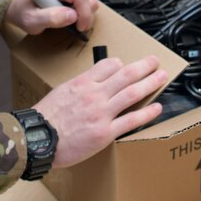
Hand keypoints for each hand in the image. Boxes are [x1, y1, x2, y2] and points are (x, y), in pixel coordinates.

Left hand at [5, 0, 98, 35]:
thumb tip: (73, 16)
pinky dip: (82, 8)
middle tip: (75, 27)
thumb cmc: (24, 11)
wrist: (19, 4)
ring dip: (84, 12)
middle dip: (86, 15)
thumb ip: (51, 18)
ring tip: (69, 20)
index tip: (79, 29)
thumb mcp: (32, 20)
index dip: (84, 15)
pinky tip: (70, 13)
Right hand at [34, 55, 167, 167]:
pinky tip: (157, 107)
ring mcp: (101, 113)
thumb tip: (90, 83)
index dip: (121, 64)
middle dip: (144, 66)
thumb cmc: (45, 119)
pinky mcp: (105, 133)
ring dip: (150, 83)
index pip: (108, 65)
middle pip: (126, 75)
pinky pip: (131, 120)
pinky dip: (146, 113)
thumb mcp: (60, 92)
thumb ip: (78, 87)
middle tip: (155, 61)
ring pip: (132, 93)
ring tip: (162, 77)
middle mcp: (94, 94)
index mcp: (82, 83)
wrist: (38, 140)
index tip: (127, 65)